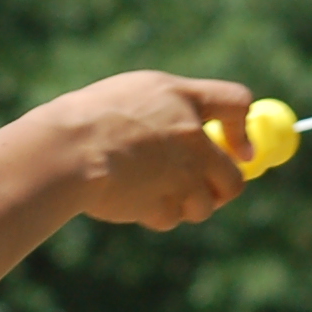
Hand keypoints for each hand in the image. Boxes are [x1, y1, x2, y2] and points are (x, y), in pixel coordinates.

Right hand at [43, 71, 252, 230]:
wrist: (67, 152)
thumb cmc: (89, 119)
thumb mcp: (134, 93)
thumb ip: (173, 107)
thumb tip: (199, 130)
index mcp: (184, 100)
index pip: (237, 103)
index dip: (243, 129)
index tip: (240, 150)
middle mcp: (193, 140)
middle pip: (235, 178)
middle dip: (225, 189)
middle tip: (207, 189)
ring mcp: (181, 178)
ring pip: (204, 207)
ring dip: (186, 205)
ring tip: (153, 192)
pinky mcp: (163, 208)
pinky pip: (170, 219)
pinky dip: (154, 214)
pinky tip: (130, 199)